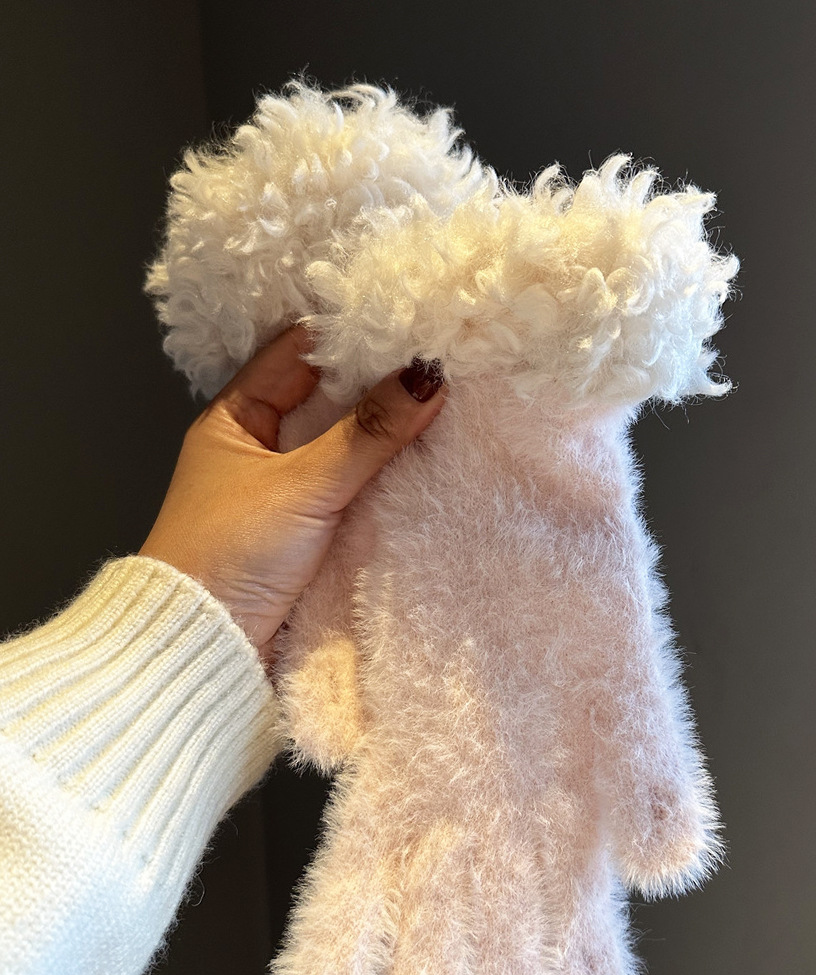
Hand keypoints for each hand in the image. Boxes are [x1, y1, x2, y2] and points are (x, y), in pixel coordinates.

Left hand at [138, 326, 445, 669]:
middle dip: (377, 383)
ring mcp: (282, 491)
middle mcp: (257, 447)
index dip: (348, 336)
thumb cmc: (233, 553)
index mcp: (234, 418)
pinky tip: (423, 461)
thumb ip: (368, 432)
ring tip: (444, 402)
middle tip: (439, 362)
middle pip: (326, 398)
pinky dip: (382, 475)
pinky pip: (351, 487)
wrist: (209, 647)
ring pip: (343, 444)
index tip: (408, 325)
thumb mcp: (304, 485)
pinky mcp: (305, 532)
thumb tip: (427, 377)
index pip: (296, 353)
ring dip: (384, 432)